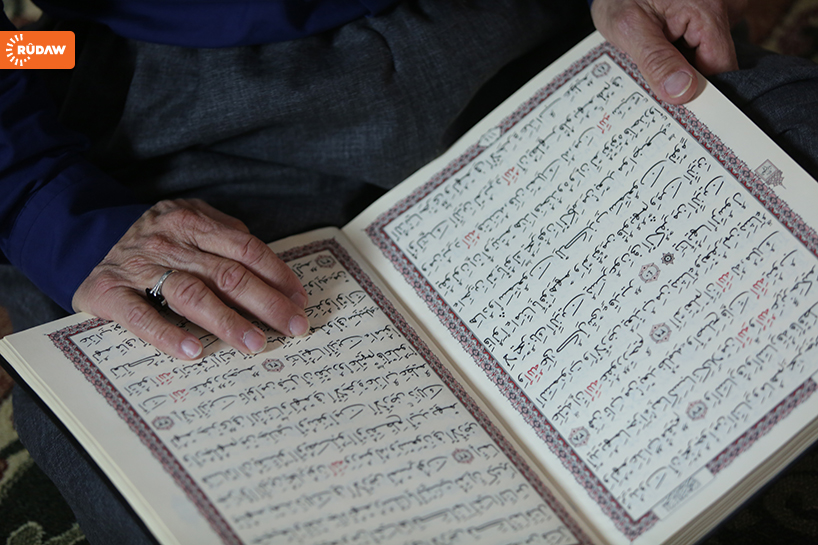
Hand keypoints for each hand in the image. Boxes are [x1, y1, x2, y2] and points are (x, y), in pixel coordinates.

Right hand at [73, 199, 309, 359]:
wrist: (85, 237)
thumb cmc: (155, 239)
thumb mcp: (190, 220)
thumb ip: (226, 236)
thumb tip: (271, 269)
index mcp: (193, 223)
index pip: (246, 249)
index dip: (277, 275)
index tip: (300, 300)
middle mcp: (169, 243)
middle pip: (227, 274)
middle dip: (267, 303)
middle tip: (294, 326)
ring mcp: (139, 267)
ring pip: (191, 294)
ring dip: (228, 321)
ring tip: (255, 343)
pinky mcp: (109, 292)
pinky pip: (141, 317)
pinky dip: (168, 335)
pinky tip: (194, 351)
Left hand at [591, 0, 745, 103]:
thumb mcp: (628, 26)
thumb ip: (656, 60)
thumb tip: (683, 92)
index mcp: (709, 10)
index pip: (721, 68)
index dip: (698, 91)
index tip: (676, 108)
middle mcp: (723, 7)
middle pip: (716, 63)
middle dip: (686, 76)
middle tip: (655, 76)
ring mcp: (720, 10)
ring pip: (709, 56)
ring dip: (683, 64)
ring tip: (655, 52)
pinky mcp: (710, 15)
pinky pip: (702, 44)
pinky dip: (682, 52)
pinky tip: (664, 45)